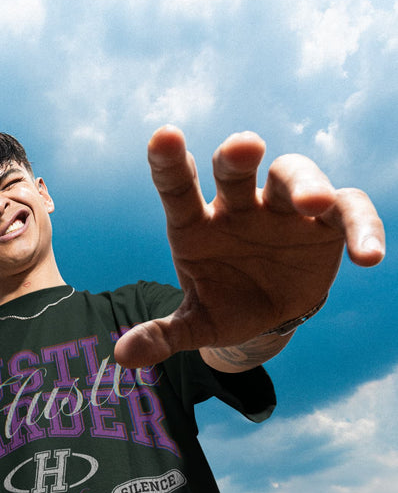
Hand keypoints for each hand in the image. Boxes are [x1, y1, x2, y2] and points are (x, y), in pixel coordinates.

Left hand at [114, 127, 384, 367]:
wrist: (269, 313)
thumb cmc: (224, 304)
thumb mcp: (196, 324)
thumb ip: (163, 335)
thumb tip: (123, 357)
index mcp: (197, 224)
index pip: (177, 187)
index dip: (169, 161)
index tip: (163, 136)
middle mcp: (239, 205)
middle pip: (236, 169)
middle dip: (239, 155)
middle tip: (245, 145)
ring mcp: (283, 208)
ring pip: (294, 175)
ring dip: (305, 184)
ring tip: (314, 204)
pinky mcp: (328, 221)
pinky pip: (349, 210)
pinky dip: (362, 228)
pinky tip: (368, 257)